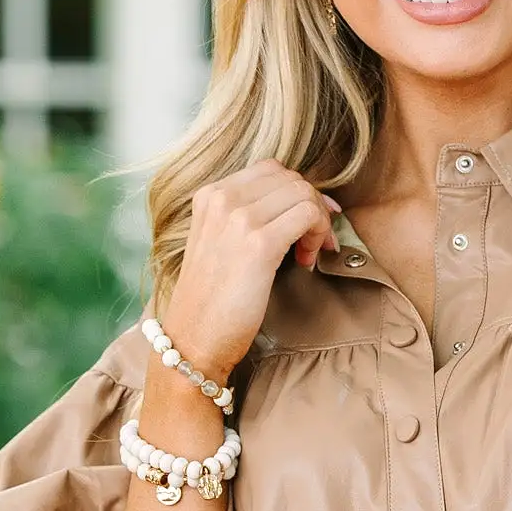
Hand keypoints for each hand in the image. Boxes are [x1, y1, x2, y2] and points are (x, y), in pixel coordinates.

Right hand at [163, 163, 340, 384]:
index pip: (270, 171)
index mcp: (210, 195)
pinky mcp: (259, 244)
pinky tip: (307, 260)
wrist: (193, 340)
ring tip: (309, 253)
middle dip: (311, 207)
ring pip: (303, 193)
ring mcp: (239, 218)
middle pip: (290, 179)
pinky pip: (308, 215)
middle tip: (313, 243)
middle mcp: (222, 199)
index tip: (305, 222)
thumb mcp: (218, 244)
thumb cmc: (211, 302)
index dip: (296, 193)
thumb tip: (295, 202)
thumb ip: (244, 218)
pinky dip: (318, 234)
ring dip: (317, 222)